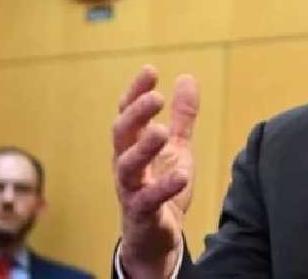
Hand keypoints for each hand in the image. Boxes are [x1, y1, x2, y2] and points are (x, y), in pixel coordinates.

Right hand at [112, 66, 198, 277]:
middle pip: (121, 134)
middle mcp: (126, 165)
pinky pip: (147, 199)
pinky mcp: (141, 213)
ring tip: (163, 131)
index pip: (127, 114)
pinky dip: (163, 186)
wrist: (158, 237)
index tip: (150, 71)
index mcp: (132, 146)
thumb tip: (186, 78)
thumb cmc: (162, 187)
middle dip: (135, 114)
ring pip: (127, 166)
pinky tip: (181, 175)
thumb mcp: (177, 147)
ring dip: (143, 147)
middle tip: (156, 98)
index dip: (135, 92)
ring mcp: (130, 189)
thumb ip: (182, 116)